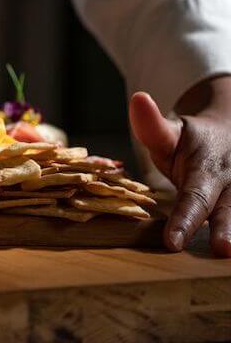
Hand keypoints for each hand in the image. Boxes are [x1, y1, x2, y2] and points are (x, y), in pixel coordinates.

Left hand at [129, 78, 230, 256]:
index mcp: (208, 169)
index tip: (171, 243)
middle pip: (228, 210)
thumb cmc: (192, 142)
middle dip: (226, 230)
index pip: (193, 197)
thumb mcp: (170, 133)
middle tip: (223, 249)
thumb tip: (138, 99)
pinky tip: (228, 260)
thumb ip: (152, 126)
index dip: (183, 220)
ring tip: (230, 252)